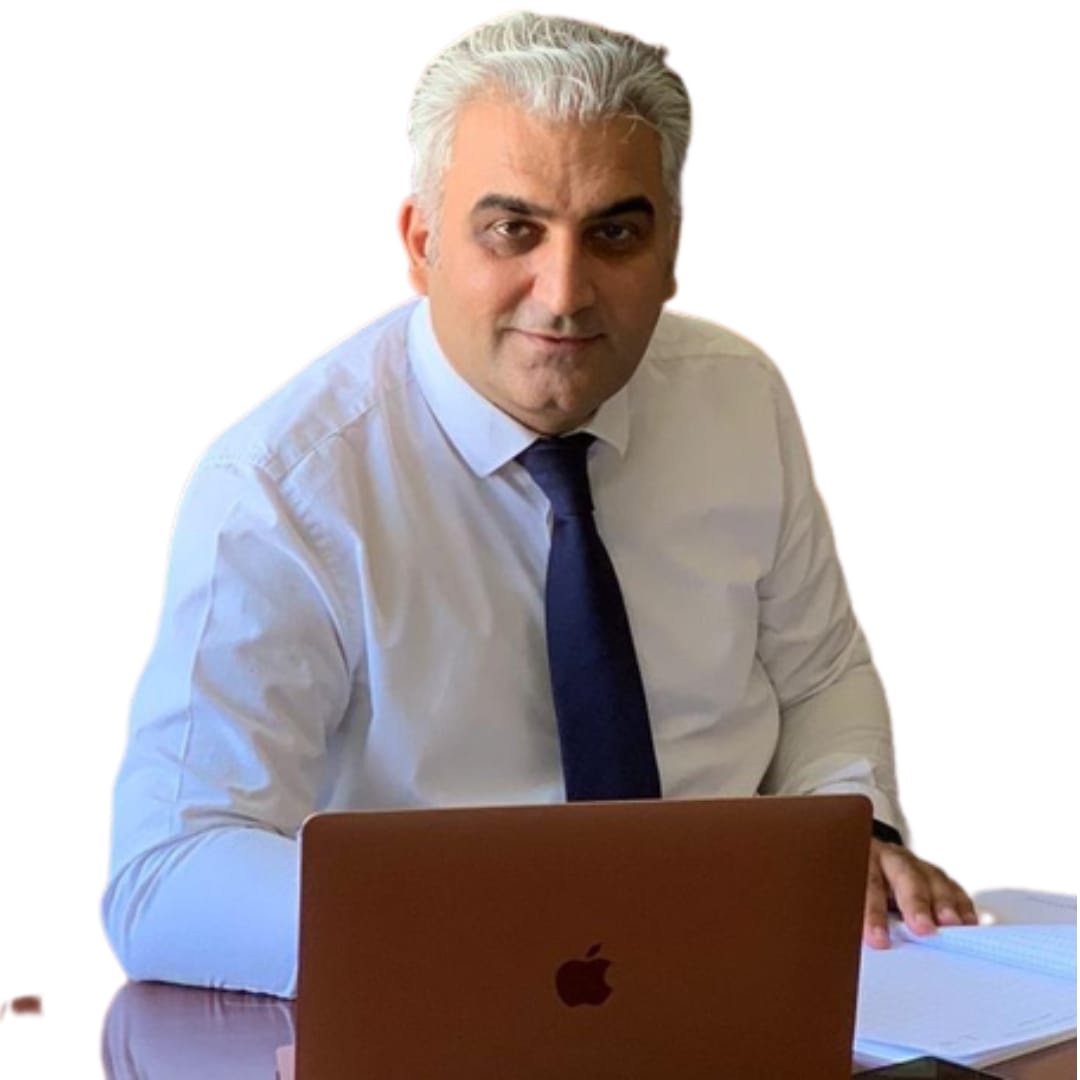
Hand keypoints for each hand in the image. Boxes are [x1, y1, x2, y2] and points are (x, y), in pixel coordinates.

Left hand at [863, 838, 977, 948]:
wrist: (862, 860)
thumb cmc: (856, 884)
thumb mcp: (848, 897)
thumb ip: (854, 915)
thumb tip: (864, 944)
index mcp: (863, 862)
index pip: (867, 887)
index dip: (873, 914)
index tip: (879, 940)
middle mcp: (890, 859)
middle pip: (905, 877)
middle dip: (916, 903)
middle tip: (924, 928)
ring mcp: (914, 865)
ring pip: (932, 878)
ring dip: (944, 903)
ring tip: (952, 925)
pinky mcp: (934, 876)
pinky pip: (951, 887)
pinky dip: (961, 904)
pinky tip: (967, 921)